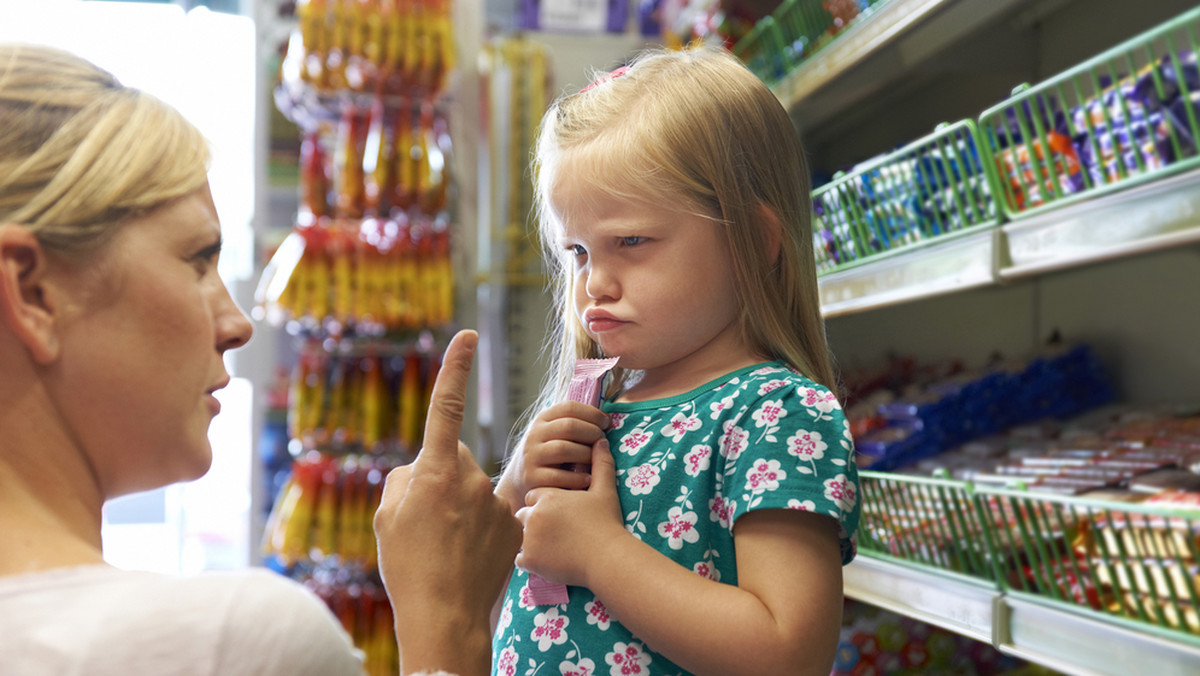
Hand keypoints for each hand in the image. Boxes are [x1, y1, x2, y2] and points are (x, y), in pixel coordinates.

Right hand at [374, 330, 521, 675]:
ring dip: (461, 508)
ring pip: (473, 490)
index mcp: (435, 470)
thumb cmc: (408, 565)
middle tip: (427, 521)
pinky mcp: (515, 522)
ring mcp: (496, 501)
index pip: (447, 406)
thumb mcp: (388, 517)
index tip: (467, 335)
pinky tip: (469, 554)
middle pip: (454, 460)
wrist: (445, 614)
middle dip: (441, 479)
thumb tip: (422, 469)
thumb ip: (405, 479)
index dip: (456, 368)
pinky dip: (481, 528)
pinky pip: (493, 513)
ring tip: (446, 546)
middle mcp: (470, 478)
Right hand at [495, 401, 608, 512]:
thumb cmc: (550, 454)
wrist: (520, 480)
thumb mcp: (555, 434)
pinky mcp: (532, 477)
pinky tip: (588, 479)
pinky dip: (577, 478)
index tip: (606, 423)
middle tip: (603, 441)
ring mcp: (531, 456)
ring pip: (563, 449)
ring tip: (596, 460)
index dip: (592, 413)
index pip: (569, 407)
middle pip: (569, 426)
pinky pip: (558, 476)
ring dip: (586, 454)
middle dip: (592, 433)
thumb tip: (607, 420)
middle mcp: (534, 434)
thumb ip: (574, 424)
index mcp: (543, 419)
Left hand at [515, 437, 626, 588]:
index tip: (559, 513)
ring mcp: (529, 538)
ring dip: (530, 540)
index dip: (545, 504)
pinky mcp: (529, 560)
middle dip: (534, 522)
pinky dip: (530, 560)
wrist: (607, 556)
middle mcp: (534, 514)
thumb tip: (601, 441)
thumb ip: (600, 464)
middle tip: (554, 532)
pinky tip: (547, 560)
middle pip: (524, 515)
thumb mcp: (605, 490)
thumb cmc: (607, 523)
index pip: (534, 496)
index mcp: (547, 496)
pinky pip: (519, 559)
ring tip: (551, 546)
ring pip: (519, 537)